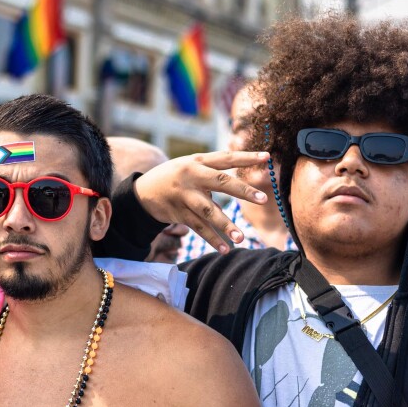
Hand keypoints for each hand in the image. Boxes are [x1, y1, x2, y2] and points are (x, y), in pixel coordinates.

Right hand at [132, 151, 270, 252]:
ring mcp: (184, 196)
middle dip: (243, 191)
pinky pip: (198, 227)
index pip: (225, 158)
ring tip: (241, 238)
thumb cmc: (174, 178)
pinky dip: (212, 239)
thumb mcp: (190, 168)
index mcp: (197, 162)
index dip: (246, 157)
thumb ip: (213, 175)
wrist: (142, 192)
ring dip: (225, 226)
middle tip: (263, 200)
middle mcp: (191, 177)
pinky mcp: (178, 213)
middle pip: (221, 182)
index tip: (266, 157)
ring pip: (208, 211)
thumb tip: (240, 189)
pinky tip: (225, 249)